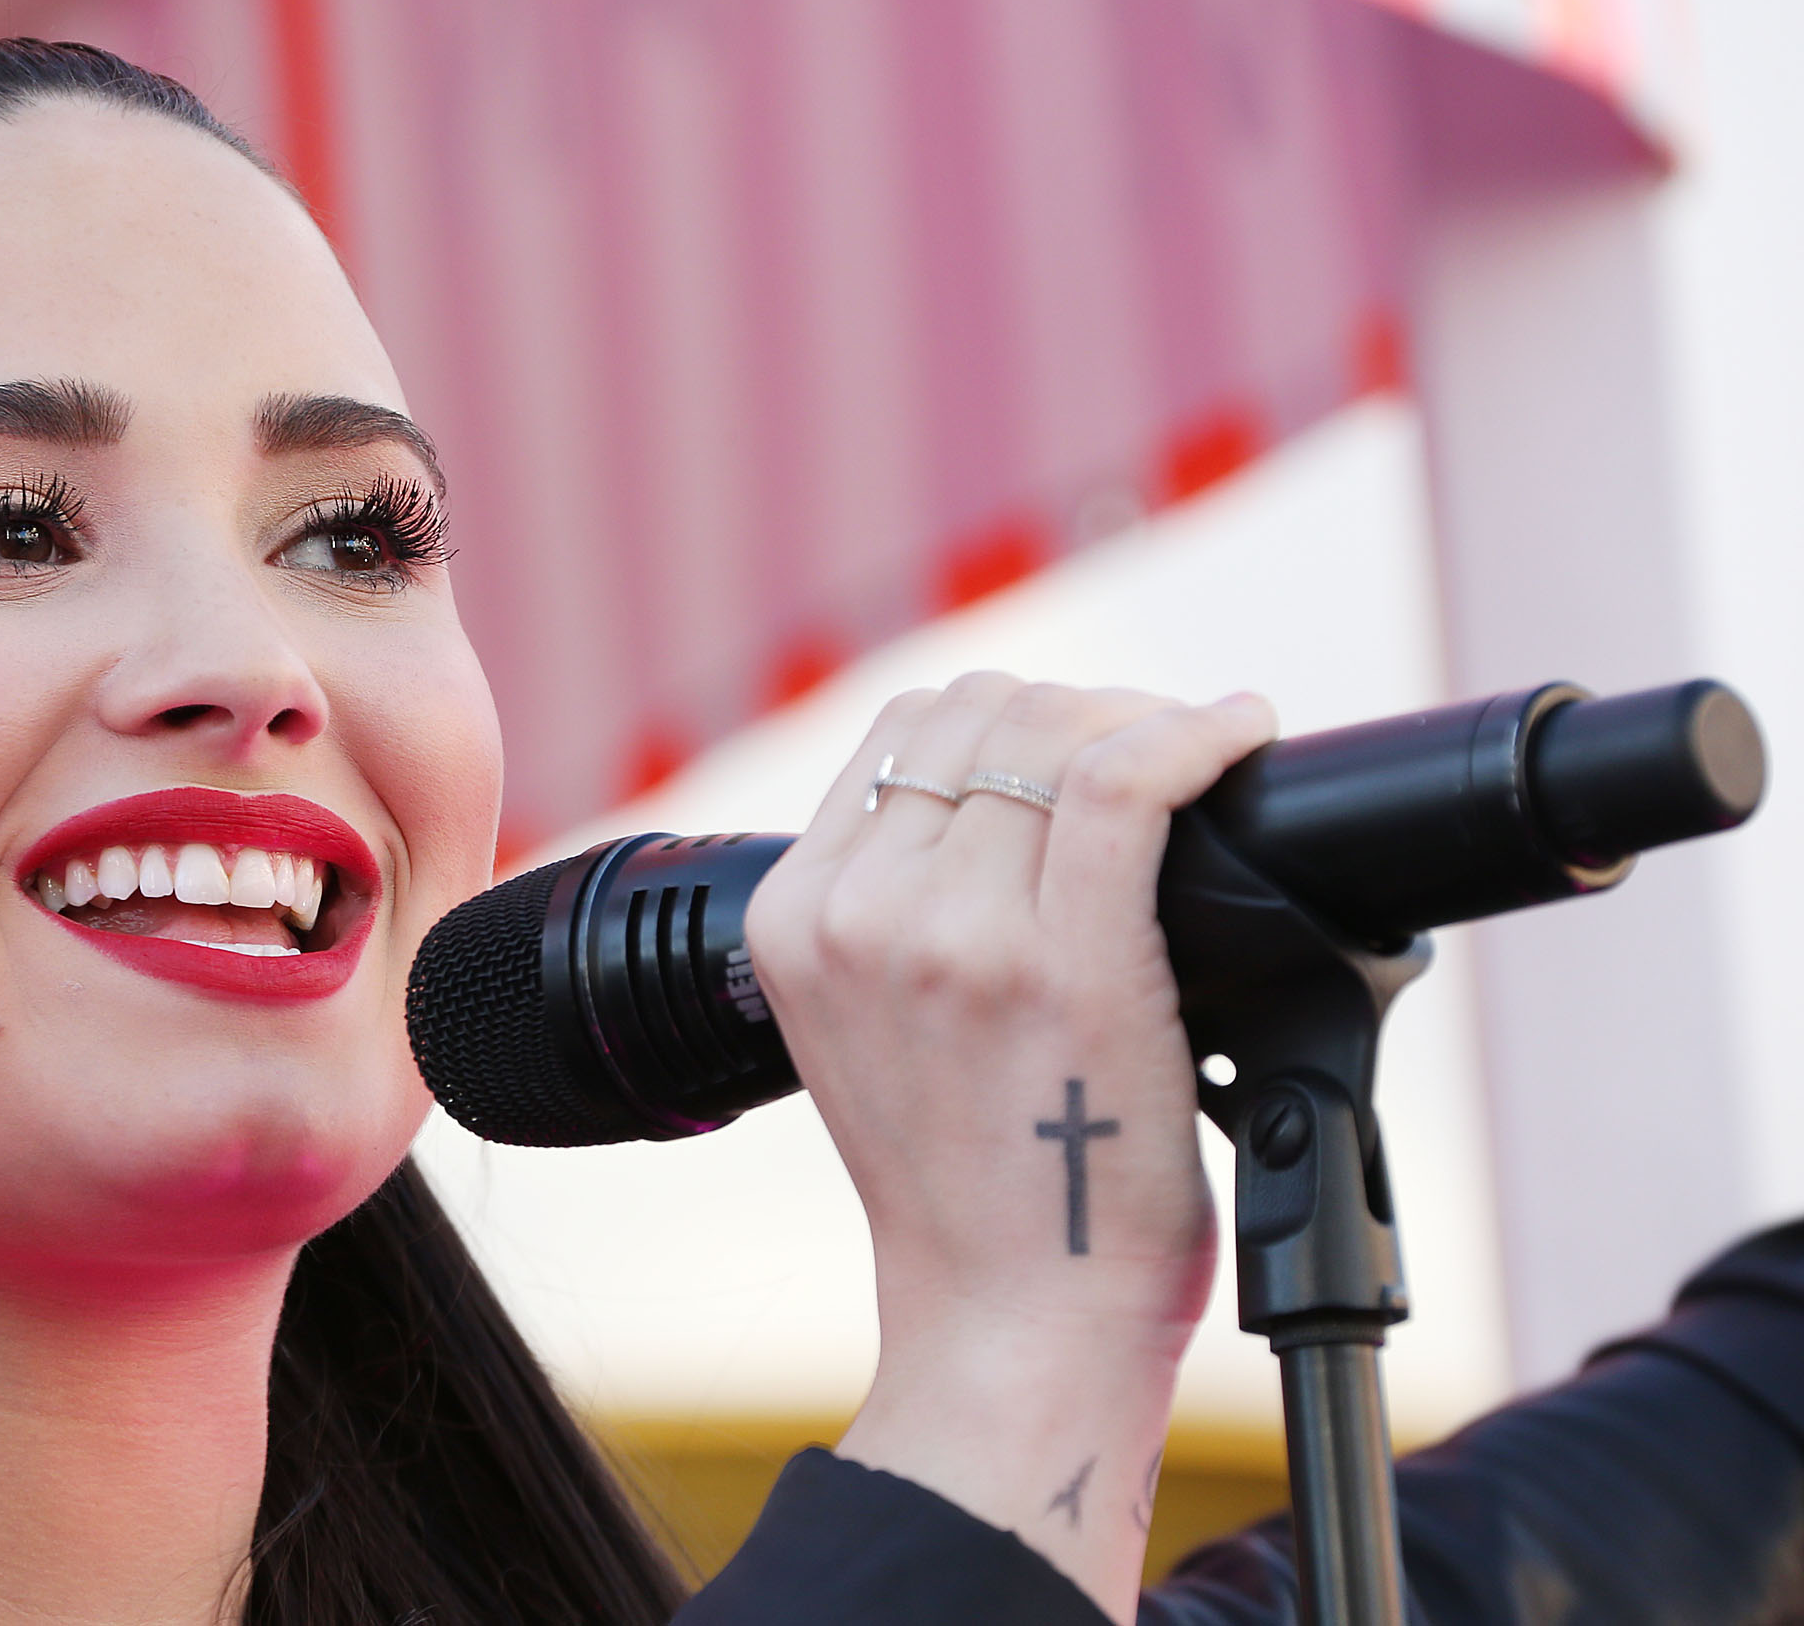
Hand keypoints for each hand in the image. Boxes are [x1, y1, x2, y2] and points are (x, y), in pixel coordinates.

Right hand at [741, 674, 1276, 1619]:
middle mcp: (860, 911)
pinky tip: (1236, 737)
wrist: (1012, 1320)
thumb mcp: (868, 1027)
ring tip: (1196, 753)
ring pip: (1057, 732)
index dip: (1007, 715)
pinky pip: (1125, 781)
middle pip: (980, 711)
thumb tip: (1008, 795)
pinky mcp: (1068, 962)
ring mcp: (956, 933)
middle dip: (1078, 708)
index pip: (902, 730)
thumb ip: (892, 912)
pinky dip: (1194, 735)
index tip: (1079, 746)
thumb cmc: (974, 1186)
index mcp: (794, 918)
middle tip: (1151, 752)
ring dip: (1141, 718)